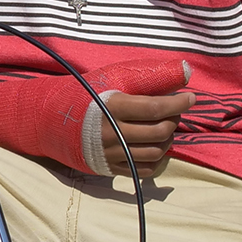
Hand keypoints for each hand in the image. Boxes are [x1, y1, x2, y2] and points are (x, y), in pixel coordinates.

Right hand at [0, 59, 191, 178]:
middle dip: (174, 120)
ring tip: (163, 127)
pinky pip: (145, 170)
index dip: (179, 104)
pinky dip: (157, 159)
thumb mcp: (112, 77)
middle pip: (159, 131)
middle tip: (173, 110)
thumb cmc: (84, 94)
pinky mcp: (109, 168)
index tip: (191, 98)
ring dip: (167, 139)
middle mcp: (112, 132)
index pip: (156, 108)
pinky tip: (152, 145)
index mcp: (112, 107)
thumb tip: (185, 72)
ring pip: (155, 152)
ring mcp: (110, 153)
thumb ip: (147, 76)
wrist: (50, 120)